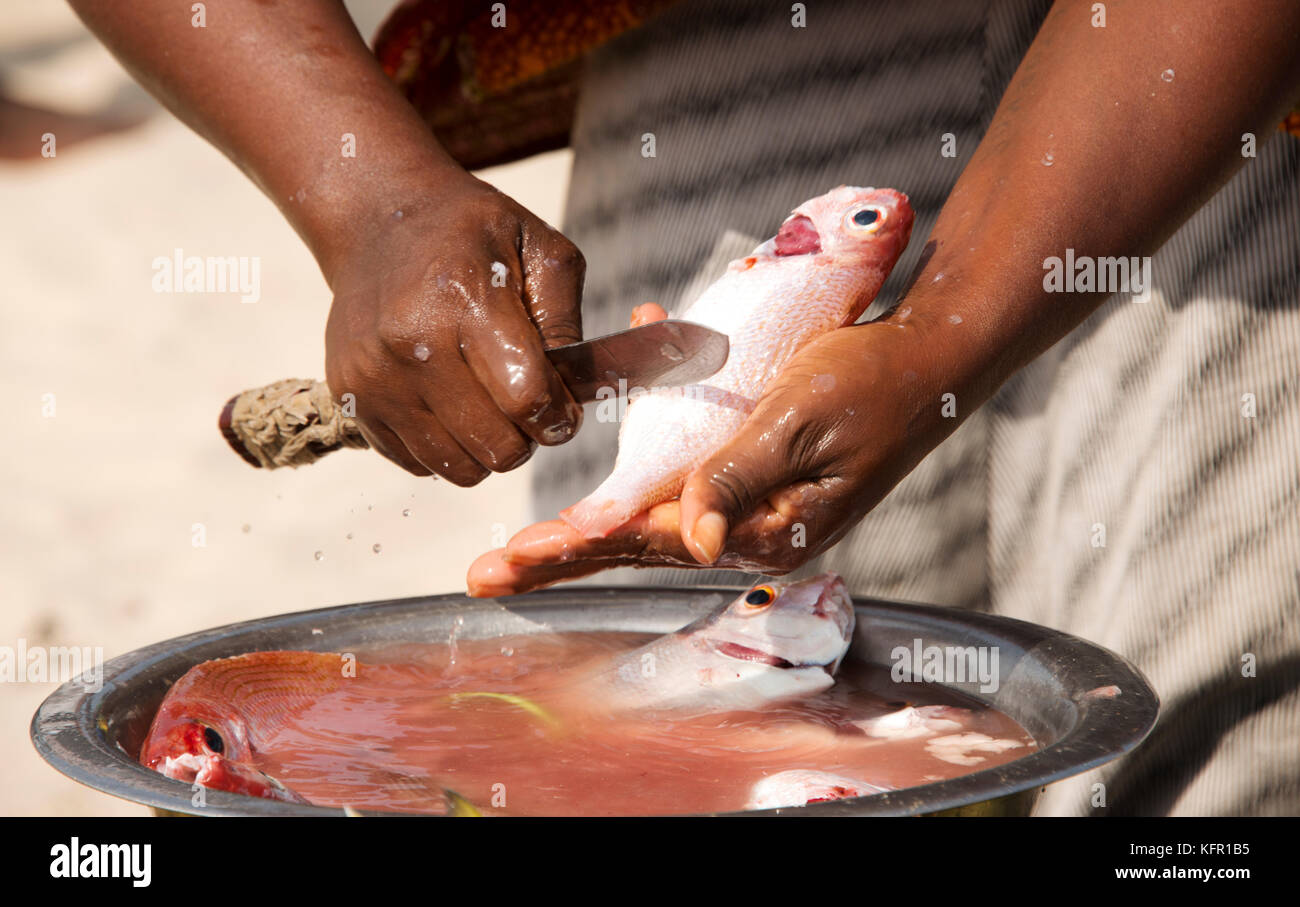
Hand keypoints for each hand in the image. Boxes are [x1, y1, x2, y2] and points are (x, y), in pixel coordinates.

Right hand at [324, 174, 584, 483]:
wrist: (377, 218)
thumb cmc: (471, 234)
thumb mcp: (539, 249)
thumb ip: (565, 323)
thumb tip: (572, 392)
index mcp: (465, 301)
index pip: (526, 397)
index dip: (558, 417)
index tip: (563, 411)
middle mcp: (411, 344)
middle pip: (495, 446)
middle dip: (527, 438)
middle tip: (527, 409)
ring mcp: (375, 376)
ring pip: (458, 469)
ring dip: (486, 450)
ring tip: (489, 408)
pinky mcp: (350, 397)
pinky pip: (417, 465)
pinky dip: (445, 449)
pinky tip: (449, 405)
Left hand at [466, 313, 948, 594]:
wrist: (929, 359)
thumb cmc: (870, 381)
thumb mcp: (800, 422)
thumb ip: (739, 475)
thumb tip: (689, 541)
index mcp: (762, 526)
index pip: (650, 542)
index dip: (576, 547)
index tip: (513, 559)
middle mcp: (747, 525)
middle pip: (634, 545)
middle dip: (559, 558)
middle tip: (485, 578)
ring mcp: (746, 503)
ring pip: (645, 516)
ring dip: (583, 522)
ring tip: (519, 548)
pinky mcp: (747, 473)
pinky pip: (678, 471)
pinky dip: (637, 452)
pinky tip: (612, 408)